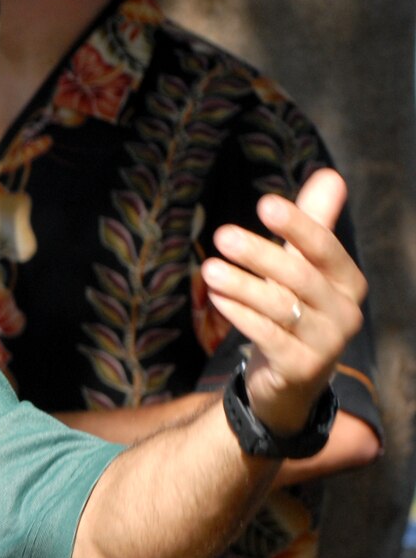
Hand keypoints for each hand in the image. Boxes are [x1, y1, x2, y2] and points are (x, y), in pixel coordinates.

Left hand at [200, 168, 366, 434]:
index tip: (266, 203)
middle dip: (260, 255)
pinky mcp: (301, 368)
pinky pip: (268, 337)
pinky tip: (216, 298)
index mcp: (349, 283)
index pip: (325, 248)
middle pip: (300, 277)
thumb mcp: (305, 268)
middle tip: (221, 235)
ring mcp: (326, 344)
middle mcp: (345, 313)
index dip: (299, 225)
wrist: (291, 382)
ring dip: (242, 286)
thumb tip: (330, 175)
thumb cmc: (296, 312)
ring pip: (280, 308)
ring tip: (208, 269)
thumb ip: (314, 225)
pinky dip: (241, 315)